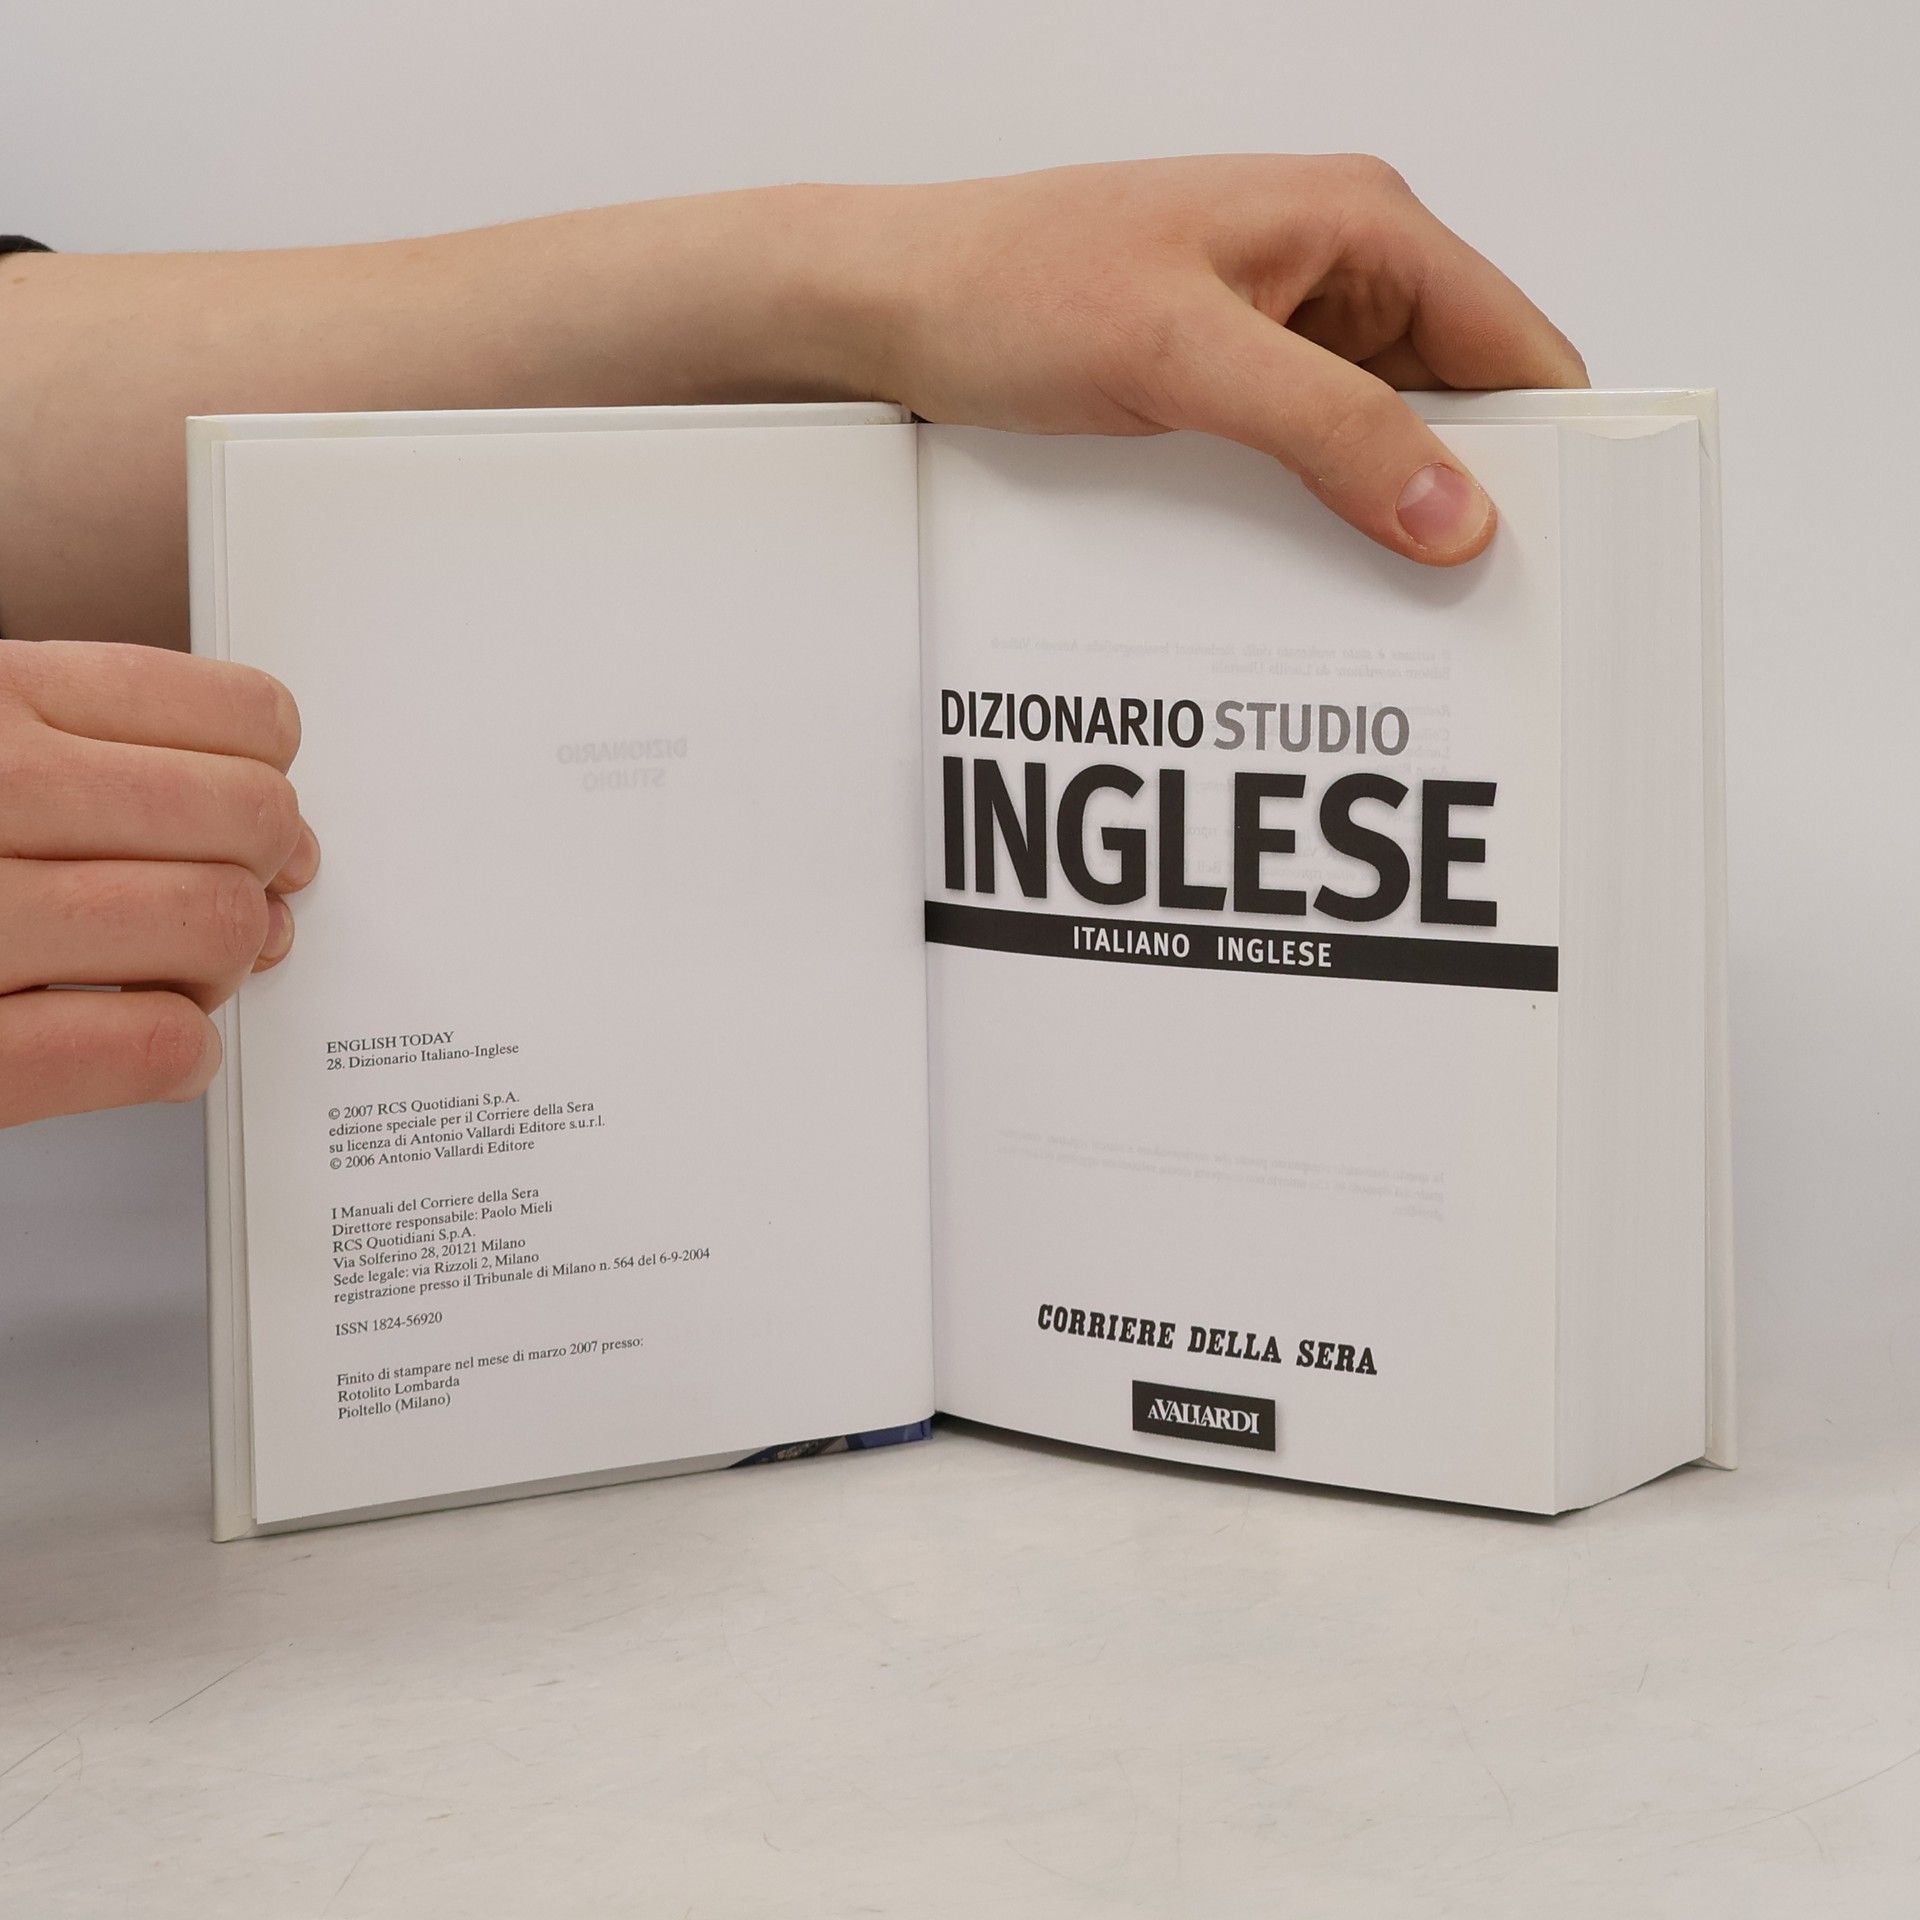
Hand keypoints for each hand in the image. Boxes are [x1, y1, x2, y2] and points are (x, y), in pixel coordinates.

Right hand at [0, 640, 318, 1127]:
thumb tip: (265, 807)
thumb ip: (72, 746)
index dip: (274, 772)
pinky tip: (154, 1043)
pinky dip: (179, 1051)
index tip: (263, 806)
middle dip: (264, 870)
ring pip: (216, 926)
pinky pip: (148, 1043)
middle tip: (241, 898)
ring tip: (181, 974)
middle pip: (248, 820)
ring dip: (225, 964)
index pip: (232, 715)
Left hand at [862, 155, 1587, 563]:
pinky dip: (1320, 512)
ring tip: (1391, 608)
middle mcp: (1334, 268)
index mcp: (1357, 221)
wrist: (888, 307)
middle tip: (1468, 610)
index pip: (1512, 342)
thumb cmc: (1011, 288)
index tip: (1558, 555)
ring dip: (1387, 513)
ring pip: (1383, 438)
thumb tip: (1457, 509)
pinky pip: (1310, 455)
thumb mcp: (1183, 355)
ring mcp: (1280, 327)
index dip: (1550, 447)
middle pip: (1457, 400)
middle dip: (1467, 496)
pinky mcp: (1229, 380)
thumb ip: (1328, 428)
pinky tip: (1309, 574)